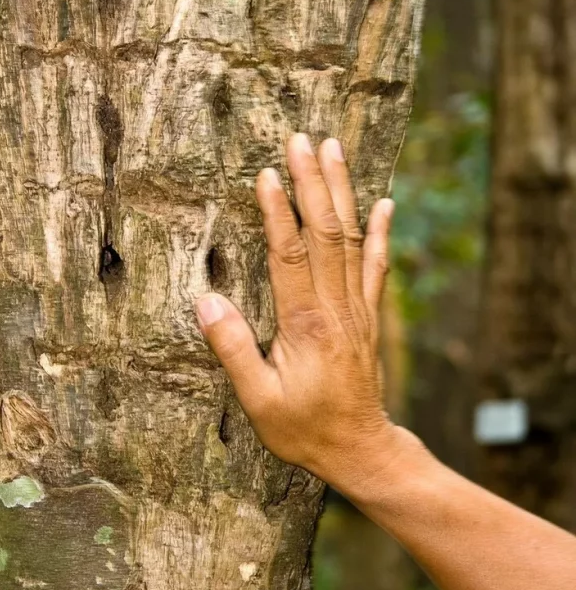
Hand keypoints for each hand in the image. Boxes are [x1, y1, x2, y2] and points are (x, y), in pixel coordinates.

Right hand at [195, 133, 407, 497]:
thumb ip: (232, 350)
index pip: (290, 256)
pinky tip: (384, 202)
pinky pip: (376, 266)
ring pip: (351, 239)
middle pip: (325, 233)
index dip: (279, 212)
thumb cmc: (304, 429)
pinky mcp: (368, 316)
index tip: (267, 173)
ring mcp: (357, 309)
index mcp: (305, 324)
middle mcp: (336, 308)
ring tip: (334, 149)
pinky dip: (380, 232)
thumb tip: (206, 301)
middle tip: (301, 139)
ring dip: (342, 192)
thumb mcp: (258, 401)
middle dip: (312, 182)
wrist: (361, 450)